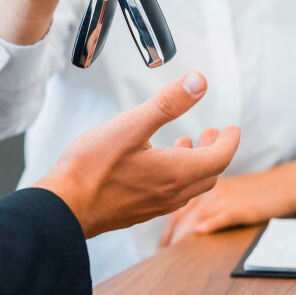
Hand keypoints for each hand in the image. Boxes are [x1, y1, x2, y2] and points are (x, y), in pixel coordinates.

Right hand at [35, 73, 240, 238]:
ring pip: (189, 188)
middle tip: (212, 134)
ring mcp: (154, 206)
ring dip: (195, 166)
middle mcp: (171, 193)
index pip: (219, 158)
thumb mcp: (131, 125)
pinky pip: (170, 197)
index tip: (231, 129)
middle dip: (215, 152)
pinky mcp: (138, 212)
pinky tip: (155, 167)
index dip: (229, 141)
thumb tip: (198, 82)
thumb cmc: (92, 167)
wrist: (65, 207)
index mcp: (176, 172)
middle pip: (208, 175)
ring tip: (185, 145)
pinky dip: (176, 178)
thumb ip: (167, 104)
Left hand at [158, 162, 295, 246]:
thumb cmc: (253, 191)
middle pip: (182, 213)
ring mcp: (227, 199)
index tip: (160, 244)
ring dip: (183, 235)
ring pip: (198, 215)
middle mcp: (211, 191)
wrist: (284, 184)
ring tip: (173, 252)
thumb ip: (204, 203)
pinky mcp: (243, 207)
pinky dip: (211, 223)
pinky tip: (200, 232)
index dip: (165, 227)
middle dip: (169, 235)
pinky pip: (224, 215)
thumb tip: (188, 228)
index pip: (176, 207)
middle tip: (162, 252)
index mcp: (204, 188)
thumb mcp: (224, 192)